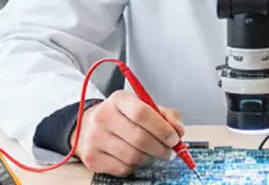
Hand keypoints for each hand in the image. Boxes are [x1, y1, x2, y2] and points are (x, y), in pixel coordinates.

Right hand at [70, 91, 185, 176]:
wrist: (90, 128)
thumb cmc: (124, 118)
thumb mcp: (144, 108)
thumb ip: (166, 116)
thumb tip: (178, 131)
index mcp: (118, 100)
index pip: (142, 113)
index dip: (162, 128)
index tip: (174, 138)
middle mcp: (103, 116)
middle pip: (139, 138)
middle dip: (160, 148)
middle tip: (169, 152)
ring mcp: (95, 138)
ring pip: (133, 156)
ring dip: (149, 158)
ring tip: (151, 154)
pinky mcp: (92, 157)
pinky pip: (123, 168)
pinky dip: (134, 166)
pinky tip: (133, 158)